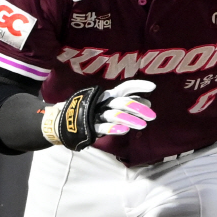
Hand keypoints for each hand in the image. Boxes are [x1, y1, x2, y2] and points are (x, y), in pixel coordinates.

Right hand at [41, 80, 156, 149]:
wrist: (63, 121)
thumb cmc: (93, 113)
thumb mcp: (109, 106)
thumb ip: (127, 103)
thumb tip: (148, 102)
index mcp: (108, 96)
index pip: (124, 88)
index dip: (137, 86)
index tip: (153, 88)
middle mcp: (102, 103)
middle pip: (122, 102)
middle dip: (138, 108)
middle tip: (152, 116)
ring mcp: (96, 115)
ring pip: (114, 115)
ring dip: (130, 119)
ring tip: (143, 125)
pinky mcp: (90, 127)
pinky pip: (102, 128)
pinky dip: (113, 129)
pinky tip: (125, 131)